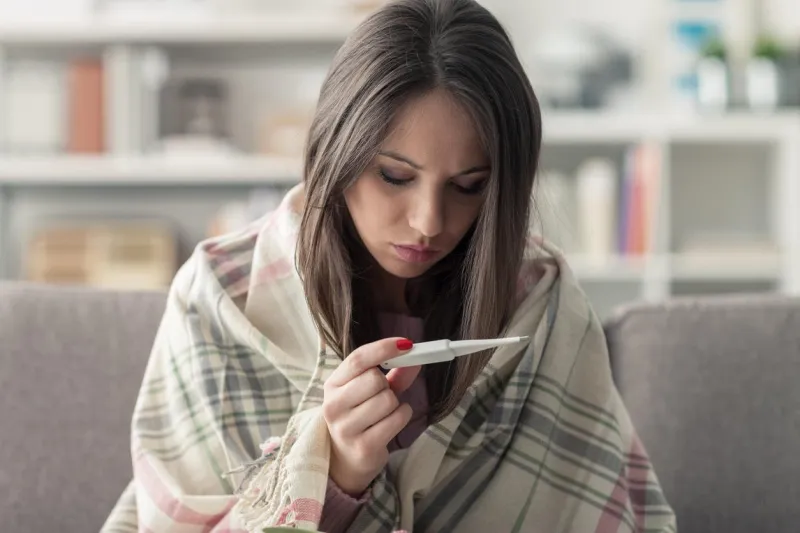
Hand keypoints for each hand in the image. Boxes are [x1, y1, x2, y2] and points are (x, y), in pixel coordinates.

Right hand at [322, 338, 420, 496]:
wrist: (344, 460)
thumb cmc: (360, 418)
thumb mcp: (370, 392)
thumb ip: (394, 373)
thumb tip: (416, 358)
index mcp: (333, 385)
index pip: (358, 359)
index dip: (384, 348)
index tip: (407, 344)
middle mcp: (334, 405)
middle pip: (374, 379)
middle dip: (387, 385)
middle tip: (382, 395)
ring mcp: (346, 428)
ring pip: (388, 400)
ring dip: (395, 404)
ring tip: (384, 413)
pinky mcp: (363, 447)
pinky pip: (396, 419)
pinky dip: (402, 416)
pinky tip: (391, 422)